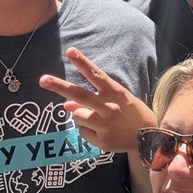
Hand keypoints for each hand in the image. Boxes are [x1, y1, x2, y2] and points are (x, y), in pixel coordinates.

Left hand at [40, 47, 156, 152]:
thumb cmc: (129, 113)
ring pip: (77, 116)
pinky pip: (83, 132)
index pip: (95, 74)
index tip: (70, 51)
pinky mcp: (103, 141)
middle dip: (59, 86)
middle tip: (43, 79)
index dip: (82, 63)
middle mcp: (109, 107)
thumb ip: (92, 99)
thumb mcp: (116, 100)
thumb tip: (66, 105)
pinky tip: (102, 132)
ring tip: (97, 119)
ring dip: (80, 115)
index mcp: (114, 92)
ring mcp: (105, 125)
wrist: (149, 136)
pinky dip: (88, 131)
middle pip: (79, 94)